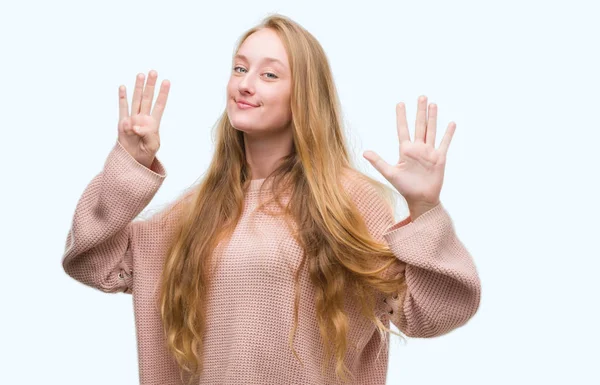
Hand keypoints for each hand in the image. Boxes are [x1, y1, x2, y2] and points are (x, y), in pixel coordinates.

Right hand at [117, 70, 169, 168]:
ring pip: (136, 100)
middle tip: (153, 72)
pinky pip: (122, 108)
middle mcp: (143, 118)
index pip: (159, 105)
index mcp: (153, 124)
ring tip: (140, 75)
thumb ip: (148, 133)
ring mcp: (132, 119)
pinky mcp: (122, 123)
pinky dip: (122, 98)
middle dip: (151, 85)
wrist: (133, 162)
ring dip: (138, 87)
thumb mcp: (152, 145)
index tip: (167, 82)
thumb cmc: (145, 154)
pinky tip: (123, 87)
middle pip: (148, 98)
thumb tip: (136, 124)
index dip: (163, 94)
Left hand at [363, 95, 455, 216]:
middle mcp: (418, 148)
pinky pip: (444, 143)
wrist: (421, 199)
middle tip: (421, 96)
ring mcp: (429, 152)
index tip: (400, 103)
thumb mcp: (390, 173)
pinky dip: (448, 134)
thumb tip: (364, 152)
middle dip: (420, 111)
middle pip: (419, 125)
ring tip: (433, 104)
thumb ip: (378, 162)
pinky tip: (451, 123)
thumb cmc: (405, 188)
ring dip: (432, 118)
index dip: (401, 116)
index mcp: (406, 150)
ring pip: (431, 131)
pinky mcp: (439, 158)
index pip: (403, 129)